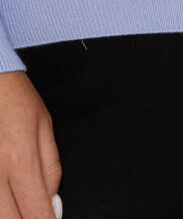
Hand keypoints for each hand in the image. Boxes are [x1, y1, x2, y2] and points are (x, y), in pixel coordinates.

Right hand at [0, 70, 61, 218]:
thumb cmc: (18, 101)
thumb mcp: (45, 128)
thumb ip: (51, 169)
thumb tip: (52, 203)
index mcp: (21, 159)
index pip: (36, 211)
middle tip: (37, 215)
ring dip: (11, 215)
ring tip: (22, 205)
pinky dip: (1, 204)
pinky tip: (8, 199)